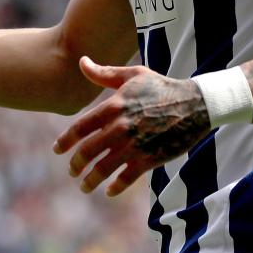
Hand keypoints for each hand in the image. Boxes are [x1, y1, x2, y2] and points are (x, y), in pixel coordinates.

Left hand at [53, 56, 210, 197]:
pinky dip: (115, 187)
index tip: (57, 150)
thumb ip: (105, 72)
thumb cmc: (162, 87)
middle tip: (72, 171)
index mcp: (114, 106)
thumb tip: (81, 61)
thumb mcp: (133, 74)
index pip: (80, 127)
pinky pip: (126, 178)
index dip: (65, 141)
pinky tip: (109, 191)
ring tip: (84, 186)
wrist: (195, 104)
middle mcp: (120, 127)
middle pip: (88, 151)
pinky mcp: (149, 159)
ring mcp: (134, 145)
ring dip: (90, 180)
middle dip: (76, 164)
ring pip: (104, 168)